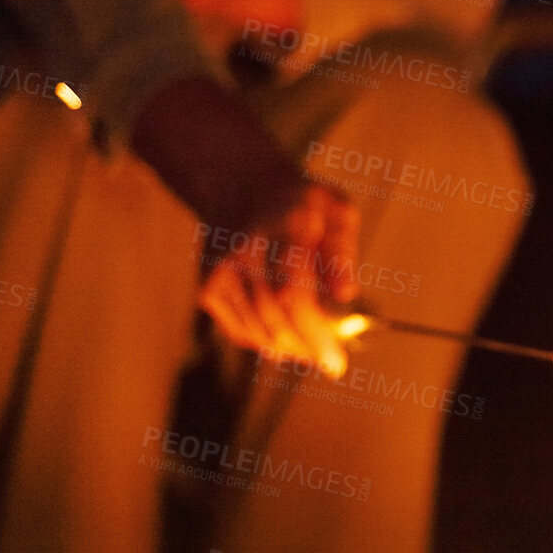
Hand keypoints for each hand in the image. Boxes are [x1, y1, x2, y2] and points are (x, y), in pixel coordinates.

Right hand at [199, 184, 360, 377]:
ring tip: (316, 349)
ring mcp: (220, 271)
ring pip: (257, 331)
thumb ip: (343, 251)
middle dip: (308, 348)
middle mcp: (243, 249)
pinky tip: (290, 339)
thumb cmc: (304, 206)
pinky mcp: (207, 288)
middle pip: (274, 316)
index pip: (291, 288)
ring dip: (291, 348)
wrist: (241, 187)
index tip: (336, 364)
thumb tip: (346, 295)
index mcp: (283, 225)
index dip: (314, 332)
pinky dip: (268, 342)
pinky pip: (242, 331)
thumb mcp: (338, 211)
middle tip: (334, 364)